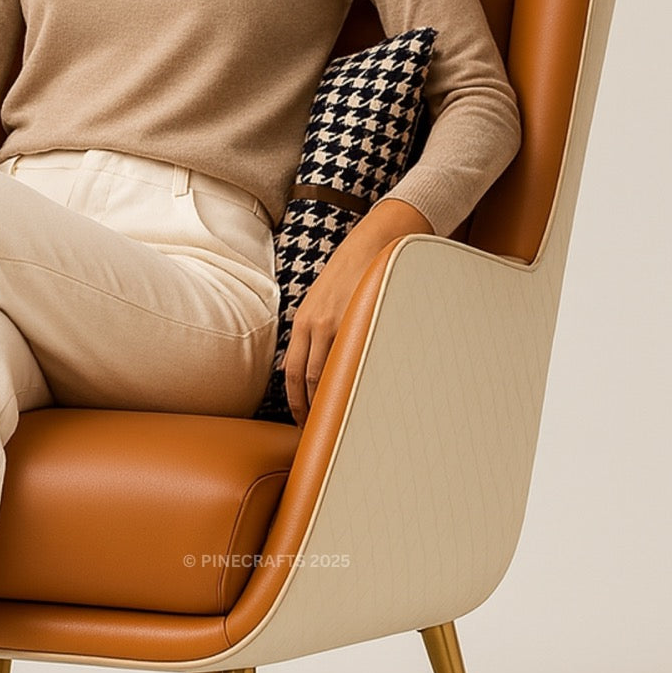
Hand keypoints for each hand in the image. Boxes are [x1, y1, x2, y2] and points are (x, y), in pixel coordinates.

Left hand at [282, 196, 433, 426]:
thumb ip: (312, 333)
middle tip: (321, 432)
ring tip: (342, 422)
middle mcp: (317, 324)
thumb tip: (297, 370)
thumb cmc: (352, 273)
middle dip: (312, 410)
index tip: (303, 422)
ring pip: (332, 375)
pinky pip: (358, 359)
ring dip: (333, 401)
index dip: (296, 403)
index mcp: (304, 322)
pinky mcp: (366, 319)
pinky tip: (365, 396)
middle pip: (308, 381)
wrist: (379, 240)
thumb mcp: (321, 301)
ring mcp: (342, 323)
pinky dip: (358, 381)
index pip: (292, 374)